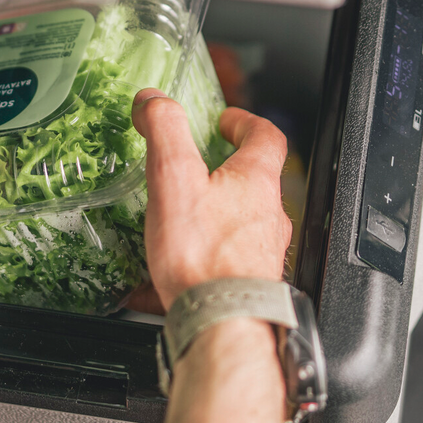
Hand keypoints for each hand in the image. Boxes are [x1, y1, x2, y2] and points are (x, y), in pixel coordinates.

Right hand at [127, 88, 290, 312]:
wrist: (223, 323)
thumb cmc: (203, 256)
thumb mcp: (175, 179)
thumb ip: (165, 132)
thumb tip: (153, 100)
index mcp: (256, 181)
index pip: (266, 137)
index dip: (246, 122)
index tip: (226, 120)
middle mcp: (269, 215)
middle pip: (256, 180)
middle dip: (228, 169)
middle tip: (200, 165)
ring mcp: (263, 251)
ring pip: (245, 220)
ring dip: (220, 211)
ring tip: (185, 216)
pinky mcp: (250, 281)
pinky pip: (229, 258)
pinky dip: (208, 252)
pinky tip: (178, 266)